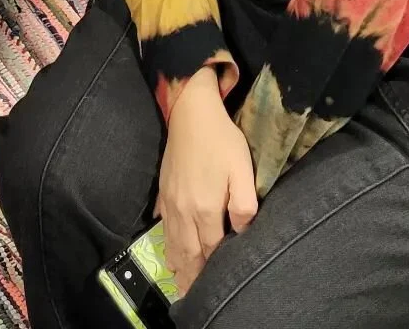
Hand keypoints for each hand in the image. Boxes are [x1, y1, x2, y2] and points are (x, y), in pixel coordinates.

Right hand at [156, 68, 257, 295]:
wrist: (190, 110)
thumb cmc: (222, 139)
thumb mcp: (243, 170)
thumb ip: (245, 205)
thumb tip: (241, 231)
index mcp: (205, 209)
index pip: (212, 249)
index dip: (215, 268)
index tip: (219, 286)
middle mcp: (184, 210)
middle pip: (188, 251)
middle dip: (192, 276)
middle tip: (193, 298)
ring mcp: (171, 200)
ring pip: (174, 242)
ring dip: (178, 265)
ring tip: (180, 284)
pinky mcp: (164, 190)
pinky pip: (164, 225)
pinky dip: (167, 244)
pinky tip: (169, 252)